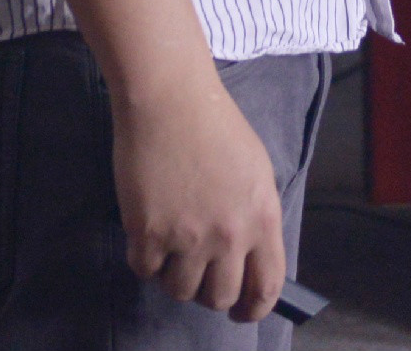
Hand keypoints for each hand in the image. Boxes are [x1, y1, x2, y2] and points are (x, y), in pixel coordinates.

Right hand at [111, 72, 288, 321]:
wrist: (169, 97)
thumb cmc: (213, 125)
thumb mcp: (255, 172)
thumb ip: (255, 218)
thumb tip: (248, 260)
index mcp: (262, 218)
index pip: (267, 287)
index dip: (254, 309)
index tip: (241, 313)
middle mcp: (229, 234)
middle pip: (220, 297)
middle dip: (208, 293)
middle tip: (197, 276)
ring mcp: (188, 236)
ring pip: (180, 290)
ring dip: (174, 275)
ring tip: (171, 245)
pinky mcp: (148, 232)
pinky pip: (144, 270)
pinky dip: (144, 259)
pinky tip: (147, 233)